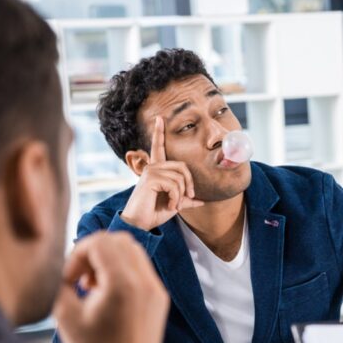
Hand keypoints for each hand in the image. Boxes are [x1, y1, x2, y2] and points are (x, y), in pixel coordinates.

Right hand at [53, 232, 169, 342]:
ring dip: (109, 260)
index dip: (78, 254)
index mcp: (124, 285)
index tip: (71, 278)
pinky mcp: (160, 297)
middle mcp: (146, 282)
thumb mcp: (67, 317)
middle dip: (95, 252)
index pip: (101, 241)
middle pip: (120, 240)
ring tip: (93, 287)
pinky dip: (122, 271)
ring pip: (133, 251)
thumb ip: (62, 284)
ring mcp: (157, 289)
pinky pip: (142, 268)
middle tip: (81, 278)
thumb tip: (65, 268)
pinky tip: (108, 295)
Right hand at [120, 116, 203, 230]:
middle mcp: (152, 167)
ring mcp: (151, 171)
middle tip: (188, 198)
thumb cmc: (154, 213)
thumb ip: (186, 199)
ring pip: (180, 178)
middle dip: (189, 183)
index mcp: (156, 170)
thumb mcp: (175, 204)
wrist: (140, 224)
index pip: (158, 148)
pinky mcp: (151, 178)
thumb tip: (202, 200)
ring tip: (174, 205)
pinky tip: (170, 206)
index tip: (159, 118)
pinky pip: (175, 185)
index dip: (159, 133)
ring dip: (181, 195)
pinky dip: (177, 198)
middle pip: (182, 167)